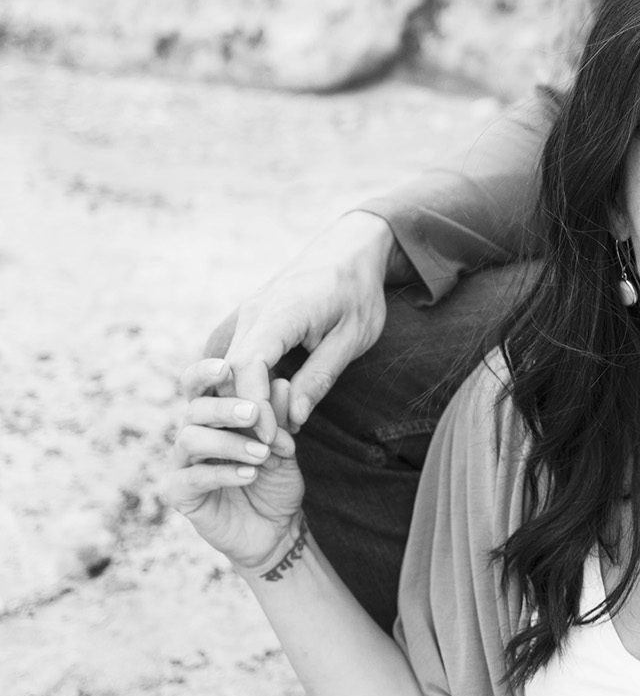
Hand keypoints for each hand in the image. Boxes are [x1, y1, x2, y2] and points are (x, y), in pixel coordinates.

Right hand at [166, 360, 304, 572]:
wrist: (277, 528)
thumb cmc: (276, 479)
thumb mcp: (284, 444)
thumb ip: (279, 416)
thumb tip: (280, 383)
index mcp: (214, 415)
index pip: (198, 384)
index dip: (205, 372)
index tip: (226, 367)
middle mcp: (193, 434)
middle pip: (195, 408)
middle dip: (225, 407)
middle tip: (254, 413)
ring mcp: (183, 464)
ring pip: (190, 438)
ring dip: (230, 443)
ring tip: (263, 454)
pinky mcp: (180, 494)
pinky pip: (193, 477)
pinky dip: (224, 473)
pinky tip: (250, 474)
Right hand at [205, 210, 397, 429]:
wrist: (349, 248)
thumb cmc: (358, 291)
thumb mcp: (353, 336)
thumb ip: (321, 376)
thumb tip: (294, 418)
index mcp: (280, 311)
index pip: (248, 366)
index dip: (254, 408)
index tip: (271, 439)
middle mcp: (253, 312)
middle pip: (228, 372)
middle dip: (245, 414)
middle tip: (273, 447)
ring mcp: (246, 315)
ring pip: (225, 369)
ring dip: (242, 404)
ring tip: (272, 434)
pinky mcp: (248, 321)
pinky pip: (235, 360)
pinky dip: (245, 388)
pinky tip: (267, 411)